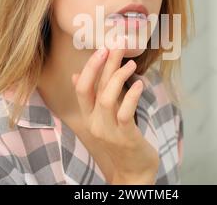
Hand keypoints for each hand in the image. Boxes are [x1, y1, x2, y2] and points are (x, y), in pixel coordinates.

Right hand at [71, 42, 158, 184]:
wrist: (133, 170)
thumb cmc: (121, 139)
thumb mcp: (104, 117)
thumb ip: (94, 97)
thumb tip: (76, 75)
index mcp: (89, 116)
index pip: (82, 88)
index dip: (90, 67)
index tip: (102, 48)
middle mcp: (95, 123)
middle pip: (94, 89)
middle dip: (103, 65)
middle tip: (115, 46)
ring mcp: (109, 131)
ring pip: (107, 99)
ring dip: (118, 77)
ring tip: (131, 63)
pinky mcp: (126, 138)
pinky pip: (125, 114)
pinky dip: (132, 97)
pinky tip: (140, 84)